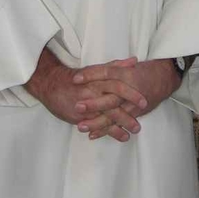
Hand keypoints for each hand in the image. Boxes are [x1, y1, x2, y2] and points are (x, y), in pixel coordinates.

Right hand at [24, 48, 146, 137]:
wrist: (53, 85)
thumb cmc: (78, 78)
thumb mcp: (96, 70)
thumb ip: (116, 66)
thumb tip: (134, 60)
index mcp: (98, 79)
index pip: (118, 84)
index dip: (131, 93)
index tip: (145, 100)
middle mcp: (93, 91)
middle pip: (114, 102)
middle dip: (128, 112)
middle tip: (141, 121)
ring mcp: (86, 105)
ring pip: (107, 116)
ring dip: (122, 124)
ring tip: (134, 130)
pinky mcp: (80, 116)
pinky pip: (96, 125)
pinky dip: (109, 132)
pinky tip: (121, 137)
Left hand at [73, 58, 179, 140]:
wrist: (165, 78)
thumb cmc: (144, 70)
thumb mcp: (128, 65)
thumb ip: (112, 68)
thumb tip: (90, 72)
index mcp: (126, 73)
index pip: (107, 72)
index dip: (91, 75)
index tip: (75, 79)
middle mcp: (129, 89)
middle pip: (109, 96)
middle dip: (93, 103)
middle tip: (77, 107)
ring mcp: (133, 103)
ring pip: (114, 114)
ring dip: (97, 121)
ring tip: (81, 126)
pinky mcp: (136, 113)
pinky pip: (120, 123)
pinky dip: (107, 130)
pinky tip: (93, 135)